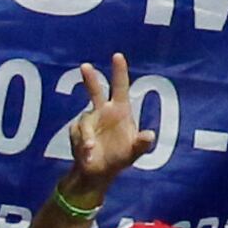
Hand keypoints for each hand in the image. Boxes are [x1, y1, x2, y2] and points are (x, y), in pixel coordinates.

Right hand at [65, 52, 150, 181]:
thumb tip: (150, 135)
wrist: (99, 172)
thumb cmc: (120, 157)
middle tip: (85, 65)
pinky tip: (87, 155)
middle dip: (90, 78)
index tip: (117, 55)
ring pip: (85, 122)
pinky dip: (82, 145)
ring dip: (87, 136)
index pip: (120, 87)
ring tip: (90, 149)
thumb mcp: (134, 152)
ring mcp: (88, 121)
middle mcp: (103, 112)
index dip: (119, 71)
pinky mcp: (77, 132)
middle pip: (95, 91)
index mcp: (120, 110)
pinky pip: (78, 135)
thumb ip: (142, 144)